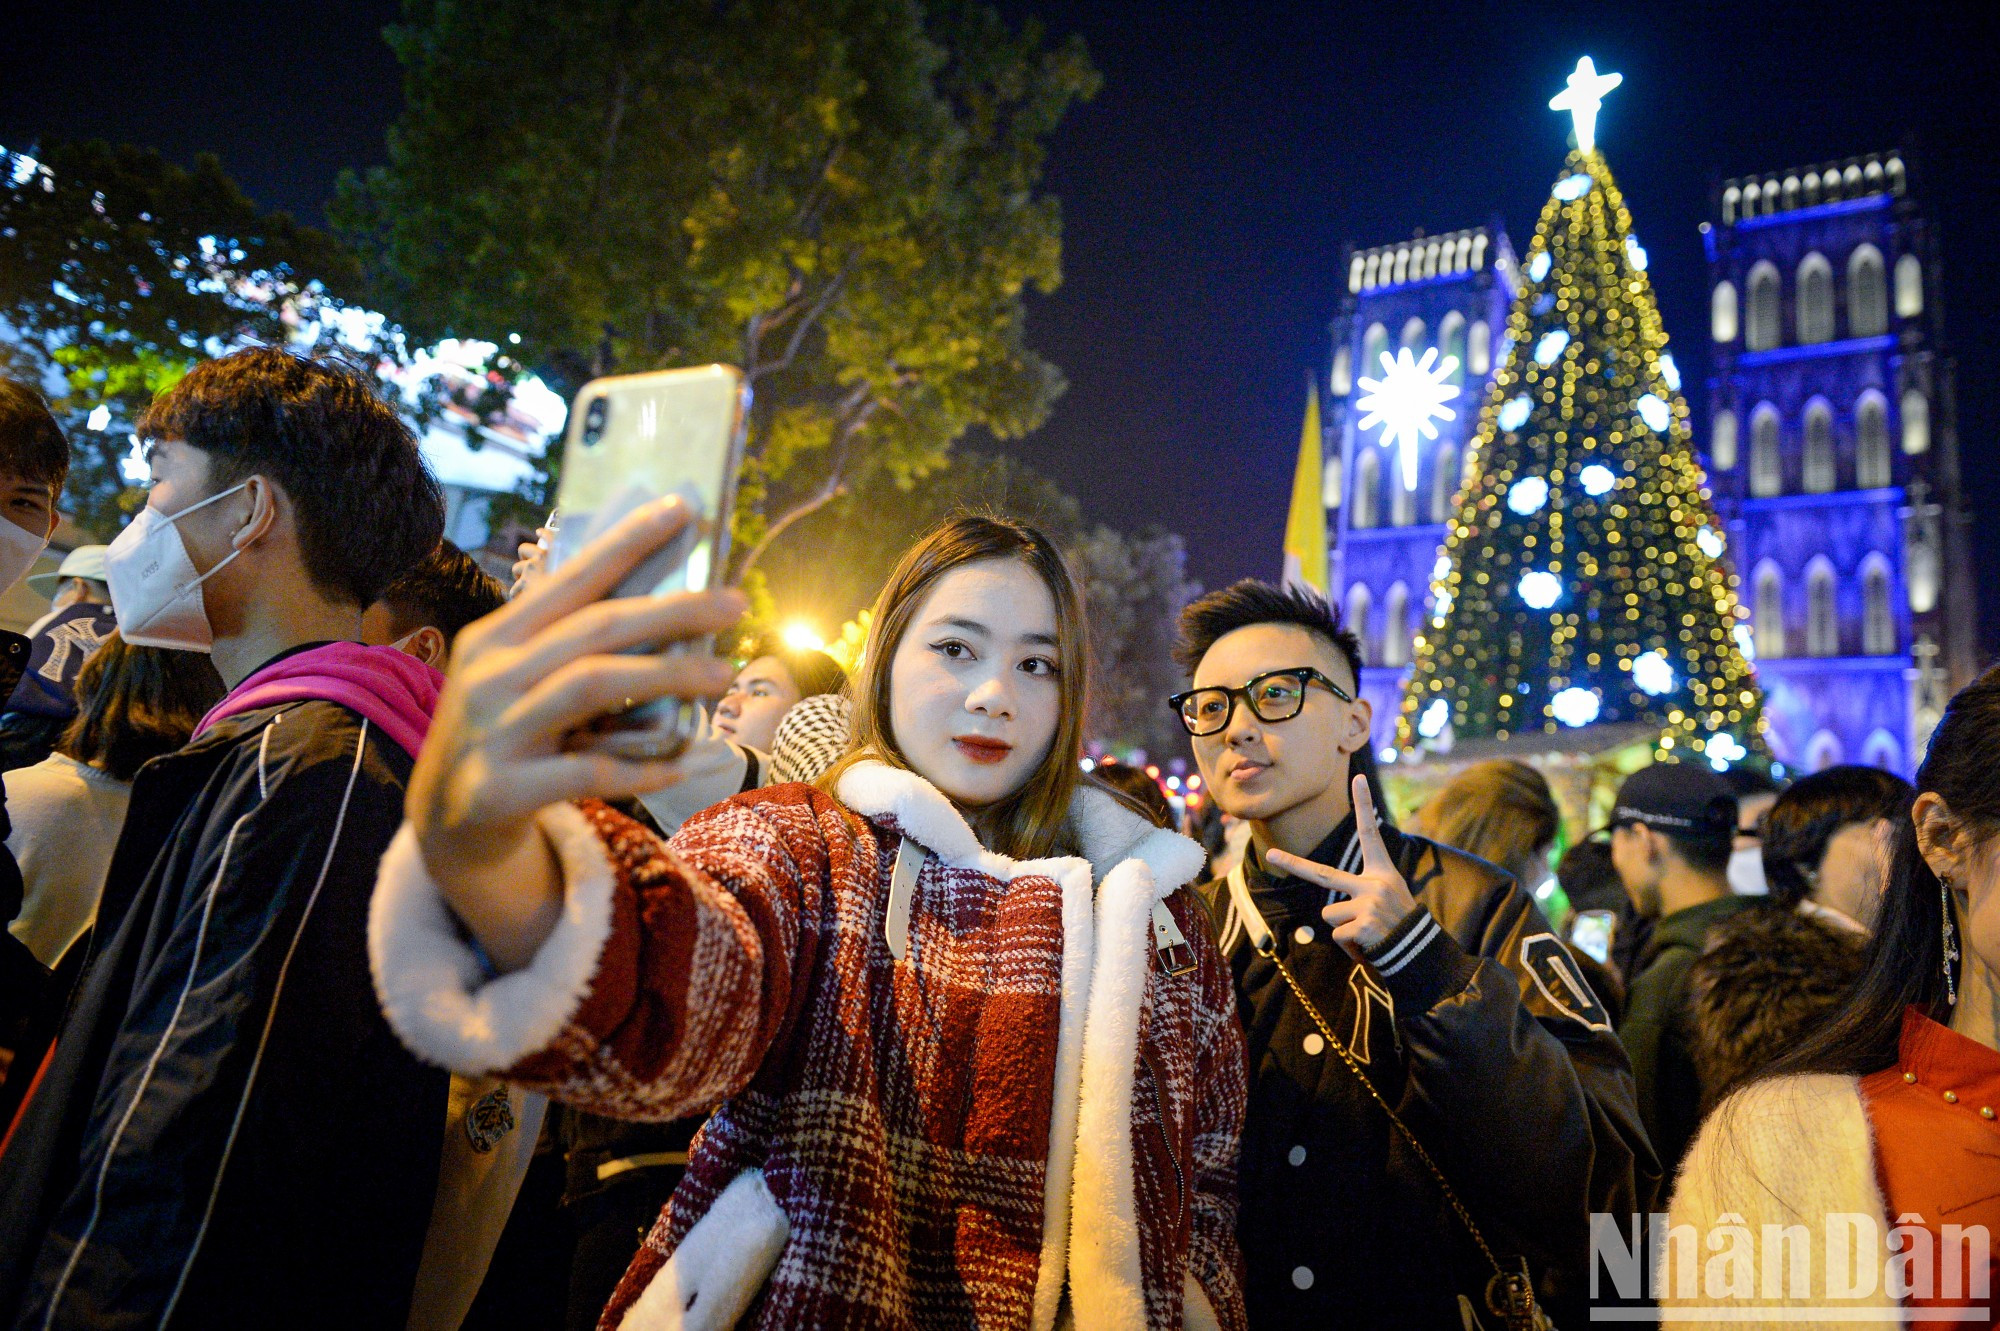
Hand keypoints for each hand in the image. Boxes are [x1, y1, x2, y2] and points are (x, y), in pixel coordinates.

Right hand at [409, 497, 744, 967]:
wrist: (445, 822)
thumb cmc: (503, 732)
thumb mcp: (520, 676)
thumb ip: (572, 641)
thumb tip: (669, 601)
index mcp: (497, 635)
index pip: (573, 578)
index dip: (628, 541)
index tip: (683, 509)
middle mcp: (490, 674)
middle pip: (596, 628)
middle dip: (671, 610)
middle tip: (735, 603)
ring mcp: (492, 730)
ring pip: (591, 685)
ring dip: (666, 676)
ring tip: (721, 676)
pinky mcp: (501, 787)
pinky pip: (588, 770)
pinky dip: (641, 768)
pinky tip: (683, 764)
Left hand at [1266, 774, 1418, 958]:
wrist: (1419, 953)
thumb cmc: (1398, 926)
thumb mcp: (1387, 899)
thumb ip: (1360, 894)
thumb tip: (1329, 913)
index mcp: (1381, 872)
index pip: (1370, 834)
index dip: (1364, 805)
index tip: (1359, 778)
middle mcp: (1374, 883)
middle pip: (1321, 874)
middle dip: (1292, 864)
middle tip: (1270, 853)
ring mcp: (1368, 903)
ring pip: (1328, 916)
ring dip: (1343, 930)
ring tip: (1367, 934)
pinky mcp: (1363, 925)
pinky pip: (1338, 936)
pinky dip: (1350, 948)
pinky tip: (1369, 946)